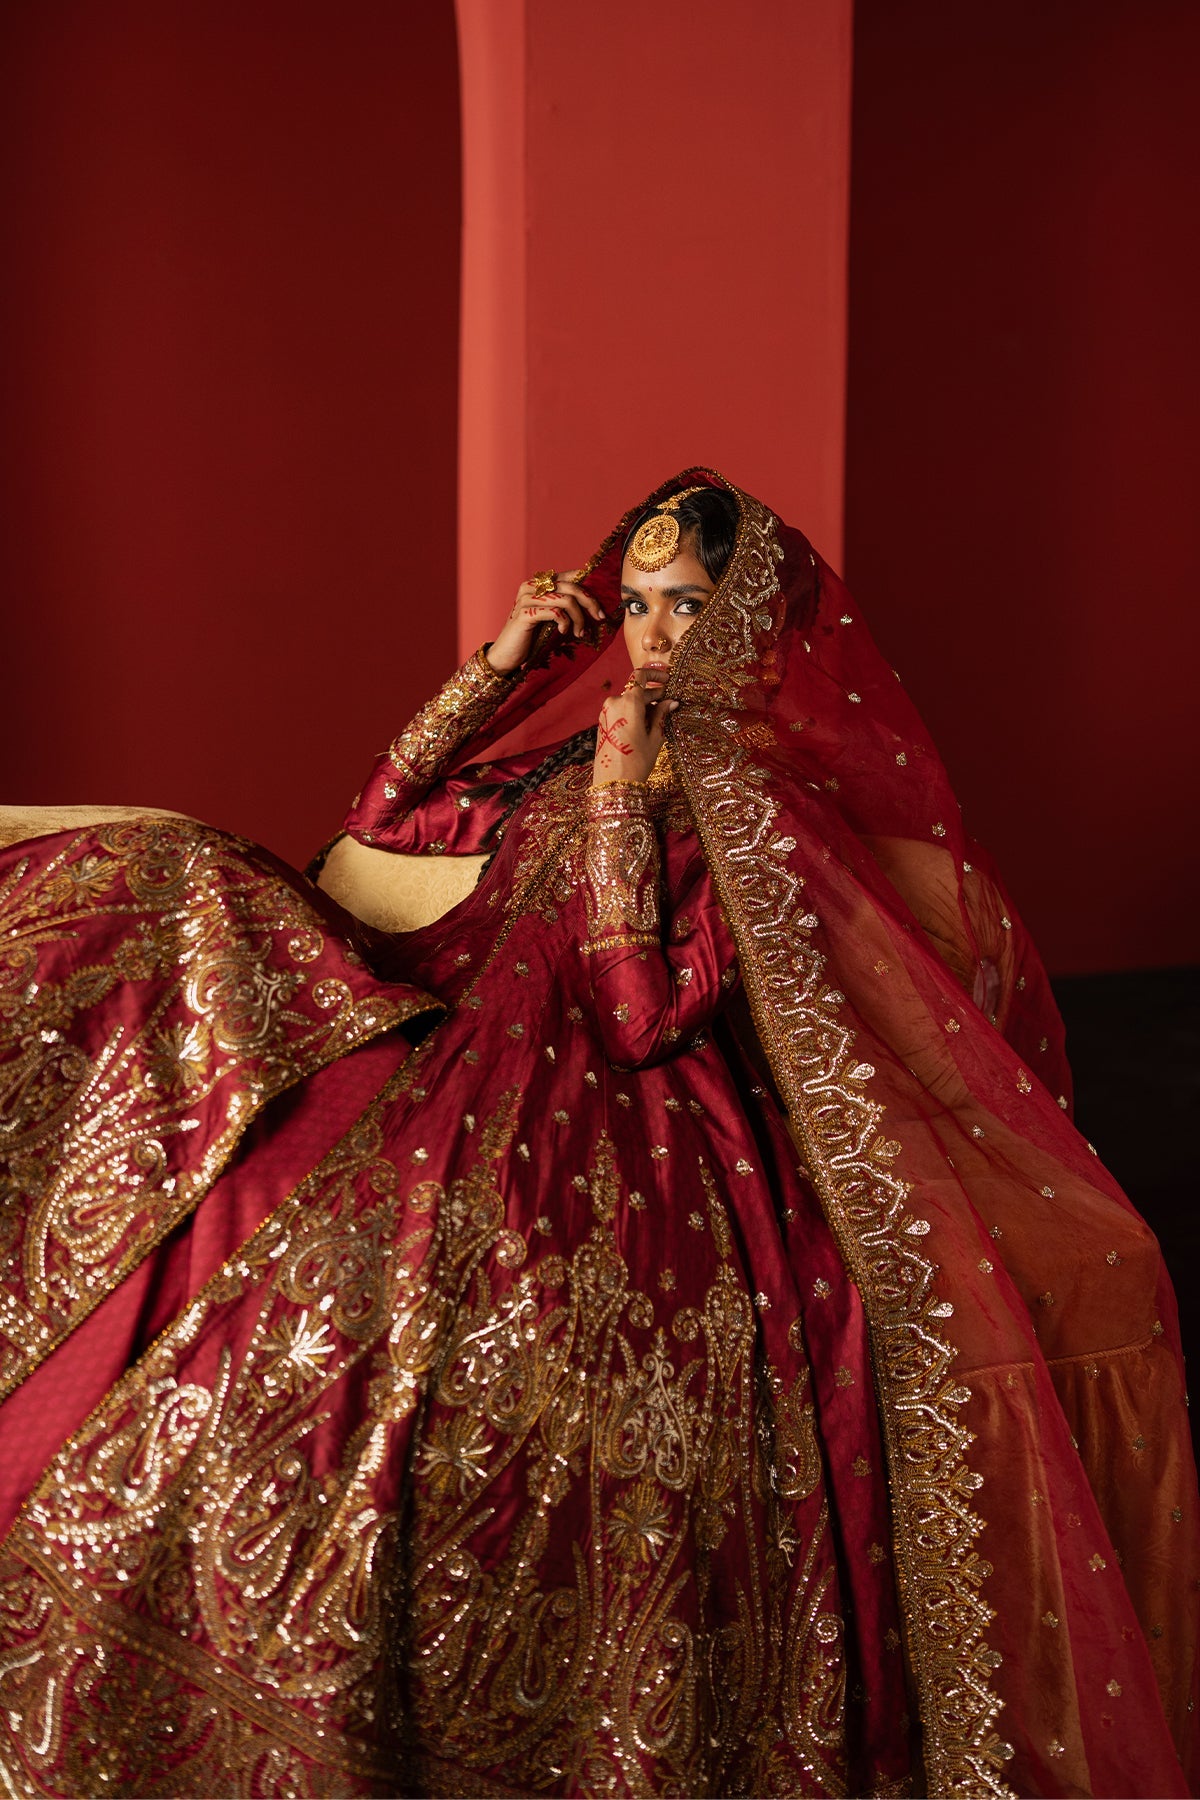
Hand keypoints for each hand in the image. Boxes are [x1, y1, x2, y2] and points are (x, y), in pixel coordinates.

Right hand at [485, 571, 603, 673]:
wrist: (506, 655)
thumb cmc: (530, 638)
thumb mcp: (550, 618)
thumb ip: (564, 606)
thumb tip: (593, 604)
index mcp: (538, 583)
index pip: (570, 576)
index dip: (589, 586)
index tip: (600, 606)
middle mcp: (531, 586)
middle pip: (571, 586)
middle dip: (590, 602)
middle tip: (600, 618)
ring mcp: (526, 599)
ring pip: (566, 600)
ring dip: (579, 617)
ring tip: (581, 632)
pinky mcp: (525, 613)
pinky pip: (555, 612)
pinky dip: (565, 622)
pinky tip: (564, 631)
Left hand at [592, 669, 678, 785]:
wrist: (613, 782)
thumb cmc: (636, 761)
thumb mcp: (655, 737)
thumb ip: (662, 715)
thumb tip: (672, 701)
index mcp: (629, 702)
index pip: (641, 676)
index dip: (655, 674)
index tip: (667, 679)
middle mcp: (614, 703)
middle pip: (636, 690)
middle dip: (653, 694)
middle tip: (669, 703)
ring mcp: (606, 713)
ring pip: (628, 701)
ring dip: (643, 705)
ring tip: (658, 718)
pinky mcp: (603, 722)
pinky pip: (620, 711)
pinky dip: (633, 713)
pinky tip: (644, 725)